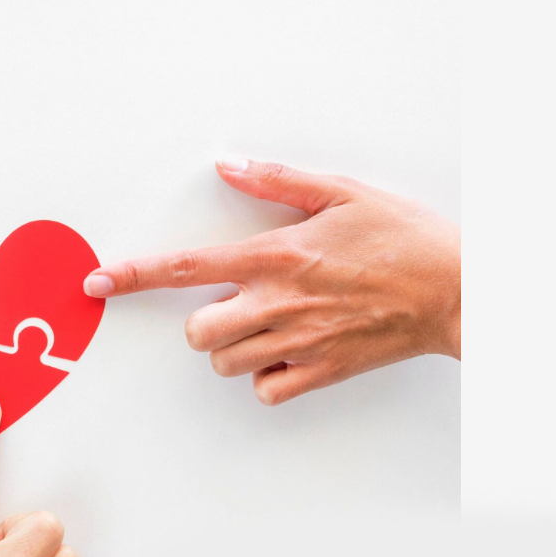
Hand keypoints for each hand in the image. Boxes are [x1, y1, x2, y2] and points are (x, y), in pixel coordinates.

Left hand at [85, 157, 461, 404]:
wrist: (456, 289)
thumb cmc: (405, 238)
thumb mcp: (343, 192)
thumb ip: (277, 181)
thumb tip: (227, 166)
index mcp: (278, 254)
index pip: (186, 268)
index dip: (134, 277)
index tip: (99, 284)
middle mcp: (281, 302)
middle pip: (198, 332)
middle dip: (204, 320)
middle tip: (238, 303)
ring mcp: (300, 342)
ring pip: (226, 362)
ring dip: (233, 346)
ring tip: (268, 324)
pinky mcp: (323, 371)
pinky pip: (266, 389)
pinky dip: (266, 376)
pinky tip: (288, 352)